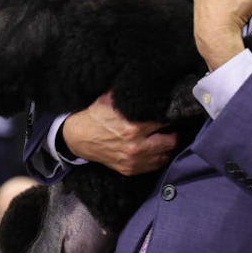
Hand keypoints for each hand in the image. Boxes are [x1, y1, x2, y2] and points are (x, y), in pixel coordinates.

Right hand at [61, 91, 177, 175]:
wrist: (78, 138)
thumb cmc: (96, 116)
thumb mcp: (110, 99)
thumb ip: (130, 94)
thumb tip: (148, 82)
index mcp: (133, 127)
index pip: (164, 122)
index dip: (171, 115)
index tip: (173, 112)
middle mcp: (136, 146)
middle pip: (171, 141)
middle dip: (173, 132)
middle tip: (173, 125)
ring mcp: (133, 160)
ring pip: (165, 155)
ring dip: (168, 146)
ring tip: (167, 136)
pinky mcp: (130, 169)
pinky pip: (154, 165)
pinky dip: (159, 157)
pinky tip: (158, 148)